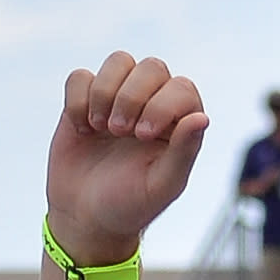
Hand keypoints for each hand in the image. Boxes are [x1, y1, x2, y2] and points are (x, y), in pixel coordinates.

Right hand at [44, 51, 209, 267]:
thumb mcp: (161, 185)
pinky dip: (78, 99)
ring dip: (106, 92)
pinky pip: (81, 77)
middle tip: (120, 131)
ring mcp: (117, 100)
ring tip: (100, 127)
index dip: (162, 104)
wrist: (85, 218)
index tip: (142, 136)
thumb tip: (201, 118)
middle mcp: (152, 104)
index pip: (182, 88)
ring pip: (118, 61)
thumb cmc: (131, 205)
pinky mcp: (84, 101)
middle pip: (152, 67)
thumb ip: (184, 152)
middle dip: (133, 96)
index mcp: (179, 124)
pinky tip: (81, 128)